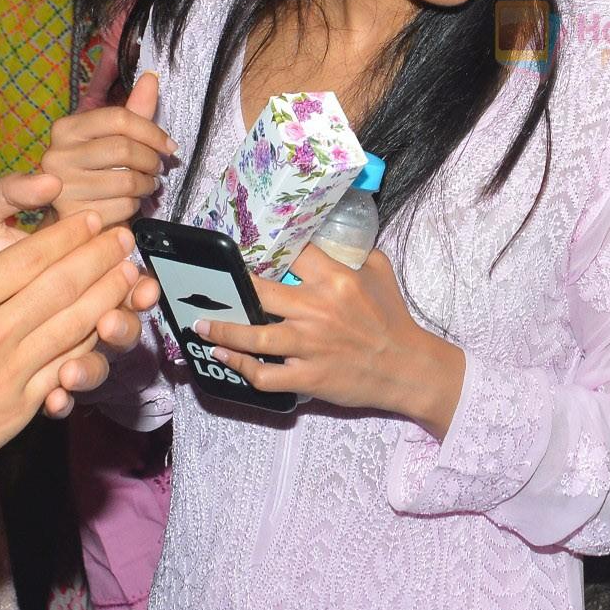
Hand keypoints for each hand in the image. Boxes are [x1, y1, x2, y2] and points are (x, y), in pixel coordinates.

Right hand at [0, 209, 149, 504]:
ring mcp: (9, 374)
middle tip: (125, 238)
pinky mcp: (17, 409)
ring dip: (108, 297)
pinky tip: (107, 330)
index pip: (26, 259)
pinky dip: (92, 347)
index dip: (64, 236)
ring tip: (133, 276)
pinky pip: (65, 370)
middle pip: (61, 287)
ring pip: (74, 327)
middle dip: (99, 258)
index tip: (87, 219)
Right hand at [42, 71, 174, 221]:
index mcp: (66, 129)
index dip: (152, 131)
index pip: (118, 118)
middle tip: (158, 167)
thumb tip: (151, 76)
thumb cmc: (99, 170)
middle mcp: (57, 155)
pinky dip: (135, 205)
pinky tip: (130, 201)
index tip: (169, 145)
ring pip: (126, 180)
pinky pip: (122, 206)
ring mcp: (63, 187)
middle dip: (151, 160)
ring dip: (147, 184)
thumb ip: (134, 109)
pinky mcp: (73, 214)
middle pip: (124, 149)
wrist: (80, 214)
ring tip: (147, 184)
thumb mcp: (113, 137)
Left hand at [194, 249, 464, 435]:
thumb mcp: (380, 273)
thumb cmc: (393, 320)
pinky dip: (240, 366)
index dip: (263, 247)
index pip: (291, 253)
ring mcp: (310, 345)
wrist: (407, 368)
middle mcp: (317, 309)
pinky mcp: (308, 376)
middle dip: (228, 288)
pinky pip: (264, 374)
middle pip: (258, 291)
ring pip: (253, 335)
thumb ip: (354, 252)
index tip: (241, 245)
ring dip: (221, 331)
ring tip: (201, 325)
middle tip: (207, 286)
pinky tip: (223, 357)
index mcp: (335, 279)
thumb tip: (329, 233)